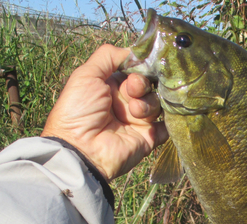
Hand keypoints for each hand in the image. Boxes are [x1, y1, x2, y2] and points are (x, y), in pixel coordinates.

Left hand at [41, 44, 166, 180]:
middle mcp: (126, 103)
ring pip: (157, 103)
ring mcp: (139, 121)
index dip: (139, 68)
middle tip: (133, 90)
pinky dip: (168, 121)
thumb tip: (133, 51)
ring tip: (133, 112)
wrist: (81, 149)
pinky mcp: (149, 138)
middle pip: (148, 86)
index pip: (135, 71)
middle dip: (142, 85)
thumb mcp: (86, 75)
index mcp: (112, 87)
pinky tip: (157, 119)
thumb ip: (108, 56)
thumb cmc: (79, 110)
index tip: (137, 70)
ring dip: (147, 104)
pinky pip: (167, 127)